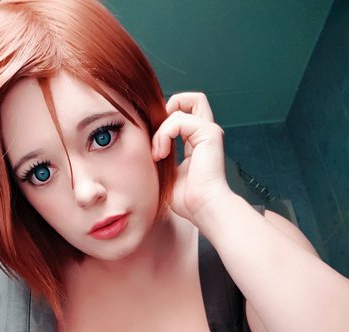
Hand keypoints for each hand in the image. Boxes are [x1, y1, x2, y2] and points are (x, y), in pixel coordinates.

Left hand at [152, 92, 231, 222]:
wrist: (203, 208)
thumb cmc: (188, 199)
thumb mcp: (168, 172)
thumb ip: (162, 155)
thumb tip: (147, 146)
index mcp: (198, 142)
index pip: (183, 115)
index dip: (165, 120)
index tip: (155, 144)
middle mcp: (206, 133)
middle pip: (191, 99)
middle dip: (168, 109)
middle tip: (158, 136)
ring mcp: (209, 131)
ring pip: (179, 108)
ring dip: (160, 132)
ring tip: (158, 154)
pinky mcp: (209, 133)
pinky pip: (178, 121)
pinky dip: (164, 135)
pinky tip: (162, 154)